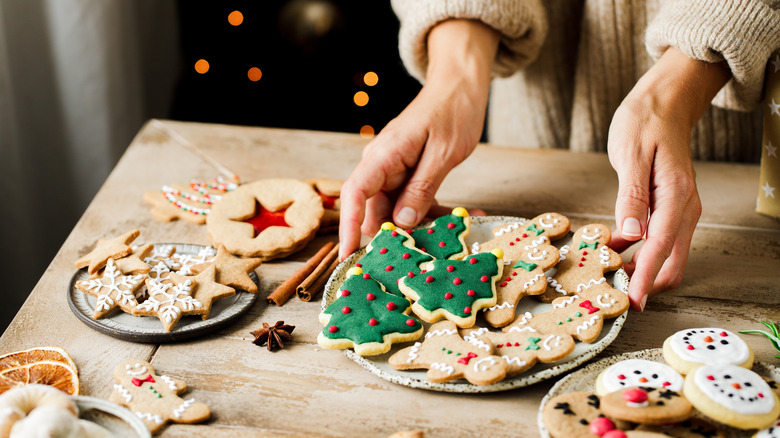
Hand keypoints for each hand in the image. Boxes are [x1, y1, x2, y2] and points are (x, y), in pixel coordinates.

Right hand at [339, 20, 499, 259]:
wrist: (461, 85)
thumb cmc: (453, 110)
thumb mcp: (442, 153)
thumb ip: (421, 188)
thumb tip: (402, 223)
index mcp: (384, 155)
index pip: (355, 193)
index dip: (349, 226)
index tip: (348, 255)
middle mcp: (383, 165)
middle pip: (377, 210)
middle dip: (399, 235)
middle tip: (427, 254)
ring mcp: (396, 171)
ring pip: (400, 211)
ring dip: (427, 225)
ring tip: (459, 232)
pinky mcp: (411, 175)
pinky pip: (417, 202)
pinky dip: (437, 212)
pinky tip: (466, 217)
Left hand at [608, 47, 729, 310]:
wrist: (664, 102)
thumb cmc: (645, 122)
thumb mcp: (631, 155)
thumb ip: (631, 197)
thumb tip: (632, 236)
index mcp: (676, 196)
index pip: (661, 248)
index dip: (645, 279)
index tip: (631, 303)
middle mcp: (684, 208)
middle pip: (671, 262)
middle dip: (646, 283)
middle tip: (613, 295)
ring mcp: (679, 210)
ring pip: (666, 255)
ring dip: (642, 270)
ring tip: (608, 277)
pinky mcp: (668, 208)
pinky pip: (658, 241)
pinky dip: (640, 254)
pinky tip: (614, 253)